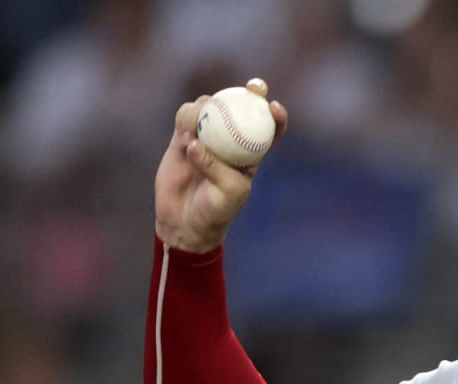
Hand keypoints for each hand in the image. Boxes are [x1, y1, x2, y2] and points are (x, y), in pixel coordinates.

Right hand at [154, 79, 287, 251]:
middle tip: (253, 87)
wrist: (184, 221)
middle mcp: (230, 141)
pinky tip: (185, 131)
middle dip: (249, 93)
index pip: (269, 130)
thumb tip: (196, 143)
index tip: (273, 106)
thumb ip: (215, 167)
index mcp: (251, 154)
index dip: (275, 116)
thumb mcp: (227, 193)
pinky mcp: (182, 138)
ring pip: (210, 108)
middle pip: (240, 110)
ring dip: (208, 107)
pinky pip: (185, 118)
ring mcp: (206, 137)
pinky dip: (186, 117)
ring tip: (198, 127)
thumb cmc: (216, 210)